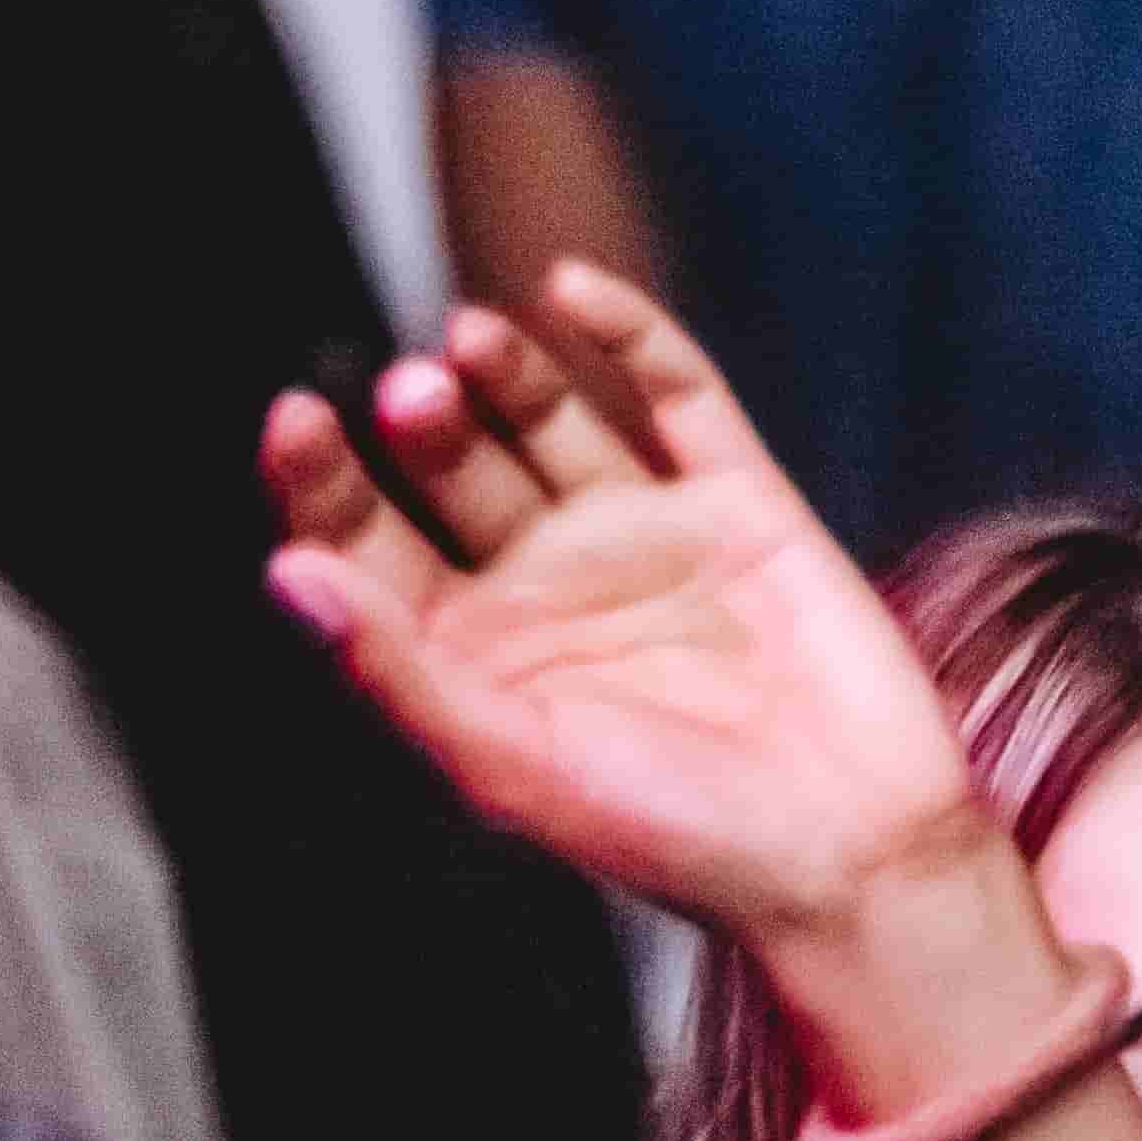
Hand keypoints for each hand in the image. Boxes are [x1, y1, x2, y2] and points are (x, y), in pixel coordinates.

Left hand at [262, 269, 991, 948]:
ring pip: (554, 419)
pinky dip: (627, 336)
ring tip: (470, 339)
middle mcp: (551, 584)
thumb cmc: (676, 836)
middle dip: (426, 421)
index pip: (368, 544)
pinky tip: (571, 290)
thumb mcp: (514, 765)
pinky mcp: (739, 503)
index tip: (297, 421)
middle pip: (454, 467)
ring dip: (508, 371)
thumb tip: (290, 573)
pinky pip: (678, 397)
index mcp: (476, 652)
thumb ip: (399, 670)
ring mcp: (646, 535)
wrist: (851, 850)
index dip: (322, 482)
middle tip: (414, 392)